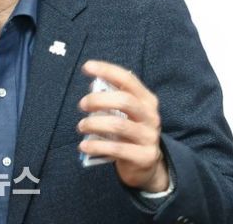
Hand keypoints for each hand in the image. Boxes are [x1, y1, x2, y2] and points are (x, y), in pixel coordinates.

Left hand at [77, 60, 168, 192]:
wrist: (147, 165)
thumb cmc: (130, 132)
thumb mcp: (125, 113)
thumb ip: (112, 98)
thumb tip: (93, 85)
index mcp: (147, 100)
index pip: (128, 79)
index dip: (107, 70)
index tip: (87, 66)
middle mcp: (151, 116)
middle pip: (124, 101)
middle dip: (98, 100)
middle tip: (82, 105)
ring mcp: (149, 137)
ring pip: (119, 125)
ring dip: (94, 124)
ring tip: (81, 126)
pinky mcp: (144, 156)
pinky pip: (116, 149)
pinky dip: (96, 146)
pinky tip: (84, 145)